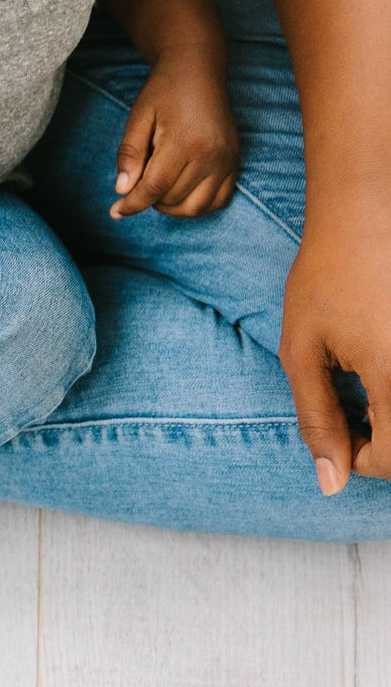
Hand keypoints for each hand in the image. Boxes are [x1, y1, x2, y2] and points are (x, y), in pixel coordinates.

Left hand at [110, 45, 239, 219]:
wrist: (198, 69)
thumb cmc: (164, 90)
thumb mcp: (139, 116)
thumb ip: (129, 154)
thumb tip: (122, 191)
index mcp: (184, 141)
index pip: (154, 188)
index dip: (132, 204)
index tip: (116, 211)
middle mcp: (211, 154)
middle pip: (172, 199)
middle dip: (150, 197)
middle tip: (142, 176)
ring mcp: (226, 159)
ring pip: (195, 208)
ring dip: (172, 206)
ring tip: (159, 186)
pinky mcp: (235, 161)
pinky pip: (218, 201)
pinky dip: (198, 206)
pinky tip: (181, 192)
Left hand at [279, 197, 390, 490]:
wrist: (369, 203)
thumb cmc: (327, 271)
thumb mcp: (304, 351)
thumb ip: (318, 420)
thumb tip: (331, 483)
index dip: (364, 462)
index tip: (341, 437)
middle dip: (387, 441)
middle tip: (360, 415)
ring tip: (373, 386)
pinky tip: (384, 356)